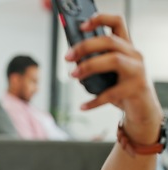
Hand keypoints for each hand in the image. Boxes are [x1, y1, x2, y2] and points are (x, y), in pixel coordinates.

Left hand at [65, 14, 162, 143]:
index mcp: (125, 47)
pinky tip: (83, 106)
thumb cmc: (120, 87)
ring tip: (73, 75)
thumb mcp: (107, 72)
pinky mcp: (137, 89)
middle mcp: (134, 55)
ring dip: (89, 66)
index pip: (117, 22)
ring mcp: (137, 71)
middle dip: (85, 46)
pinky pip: (112, 93)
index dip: (100, 19)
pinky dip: (94, 101)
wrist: (142, 110)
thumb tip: (72, 58)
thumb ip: (94, 61)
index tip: (81, 26)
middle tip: (67, 57)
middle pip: (110, 41)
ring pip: (114, 60)